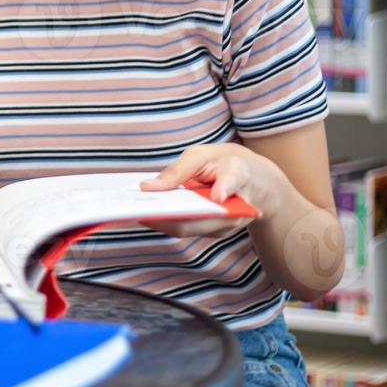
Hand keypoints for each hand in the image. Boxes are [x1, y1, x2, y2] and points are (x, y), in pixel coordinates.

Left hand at [137, 144, 286, 237]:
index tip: (218, 196)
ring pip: (188, 227)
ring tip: (132, 210)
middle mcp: (237, 205)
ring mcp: (226, 224)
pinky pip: (186, 229)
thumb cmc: (224, 163)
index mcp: (239, 175)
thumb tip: (148, 187)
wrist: (255, 182)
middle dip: (165, 215)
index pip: (232, 182)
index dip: (225, 188)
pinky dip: (164, 222)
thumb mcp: (203, 154)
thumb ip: (178, 170)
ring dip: (159, 220)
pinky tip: (144, 213)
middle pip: (200, 215)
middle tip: (136, 207)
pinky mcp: (215, 231)